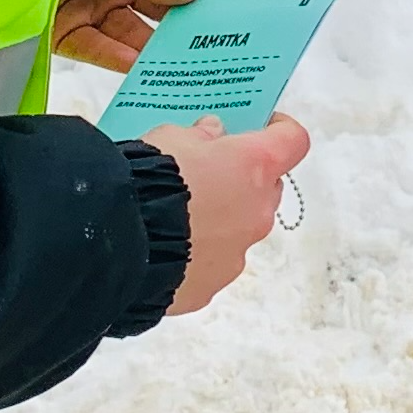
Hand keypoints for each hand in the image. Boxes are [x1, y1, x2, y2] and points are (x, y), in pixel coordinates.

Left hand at [52, 0, 205, 72]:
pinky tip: (145, 70)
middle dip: (187, 24)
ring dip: (158, 48)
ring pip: (137, 32)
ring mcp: (97, 4)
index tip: (237, 7)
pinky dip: (123, 61)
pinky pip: (104, 50)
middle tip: (217, 46)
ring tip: (185, 65)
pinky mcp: (72, 32)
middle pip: (163, 4)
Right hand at [148, 113, 310, 315]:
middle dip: (243, 179)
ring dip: (219, 220)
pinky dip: (195, 253)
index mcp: (255, 167)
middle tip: (207, 172)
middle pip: (266, 189)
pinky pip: (210, 262)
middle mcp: (258, 212)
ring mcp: (238, 253)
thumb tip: (213, 136)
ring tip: (175, 216)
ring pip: (239, 229)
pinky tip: (161, 247)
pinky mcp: (212, 285)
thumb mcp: (170, 137)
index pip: (292, 140)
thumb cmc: (150, 179)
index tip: (260, 127)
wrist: (119, 242)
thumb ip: (200, 136)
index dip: (279, 131)